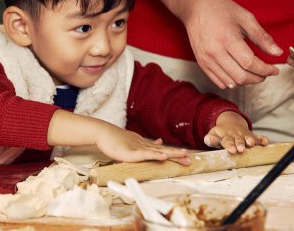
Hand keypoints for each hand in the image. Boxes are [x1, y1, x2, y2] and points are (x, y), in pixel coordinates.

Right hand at [47, 110, 190, 164]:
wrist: (103, 133)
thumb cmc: (114, 139)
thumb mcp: (133, 142)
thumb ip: (146, 144)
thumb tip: (159, 141)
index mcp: (144, 145)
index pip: (162, 150)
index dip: (174, 153)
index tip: (186, 156)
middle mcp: (144, 146)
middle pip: (164, 151)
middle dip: (177, 155)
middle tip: (190, 160)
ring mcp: (139, 148)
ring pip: (158, 152)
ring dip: (171, 154)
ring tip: (184, 156)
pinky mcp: (132, 152)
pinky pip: (146, 154)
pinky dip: (156, 155)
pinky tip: (164, 156)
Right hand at [180, 0, 281, 88]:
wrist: (196, 8)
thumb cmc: (221, 10)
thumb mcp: (245, 18)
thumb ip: (262, 37)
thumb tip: (277, 53)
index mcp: (227, 39)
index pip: (250, 63)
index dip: (265, 70)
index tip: (274, 69)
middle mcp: (215, 52)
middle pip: (240, 76)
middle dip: (258, 78)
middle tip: (266, 73)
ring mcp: (206, 60)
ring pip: (230, 82)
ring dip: (246, 82)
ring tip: (254, 74)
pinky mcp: (201, 63)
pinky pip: (219, 81)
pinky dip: (232, 83)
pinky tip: (239, 74)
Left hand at [204, 111, 268, 153]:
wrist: (230, 123)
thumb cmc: (221, 134)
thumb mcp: (213, 135)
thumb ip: (210, 139)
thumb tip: (208, 140)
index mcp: (225, 137)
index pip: (226, 141)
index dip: (229, 146)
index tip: (232, 150)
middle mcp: (235, 136)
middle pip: (238, 140)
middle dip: (239, 144)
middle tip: (240, 149)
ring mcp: (244, 135)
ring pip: (248, 138)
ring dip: (250, 140)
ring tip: (251, 144)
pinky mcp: (251, 135)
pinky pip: (258, 137)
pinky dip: (262, 139)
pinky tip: (265, 142)